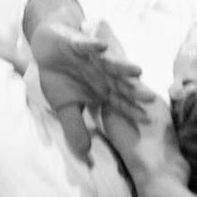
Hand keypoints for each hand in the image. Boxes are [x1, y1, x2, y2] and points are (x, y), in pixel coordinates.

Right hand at [33, 20, 151, 161]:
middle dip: (135, 90)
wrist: (45, 49)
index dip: (132, 110)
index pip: (121, 102)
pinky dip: (93, 46)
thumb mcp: (65, 107)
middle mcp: (103, 73)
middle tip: (151, 98)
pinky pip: (87, 45)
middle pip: (122, 83)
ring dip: (123, 66)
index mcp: (103, 89)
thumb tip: (84, 152)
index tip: (146, 120)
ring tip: (137, 70)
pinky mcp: (78, 43)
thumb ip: (75, 127)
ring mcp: (93, 58)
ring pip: (111, 63)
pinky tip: (103, 46)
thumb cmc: (60, 77)